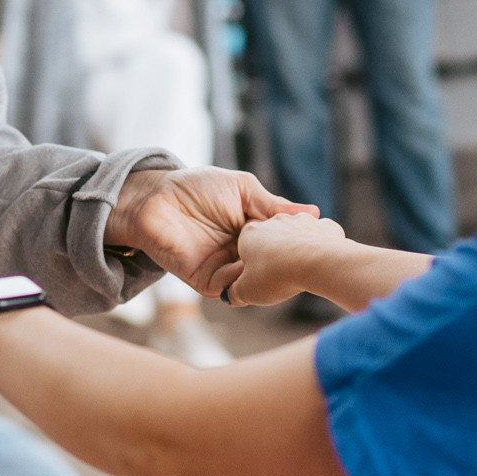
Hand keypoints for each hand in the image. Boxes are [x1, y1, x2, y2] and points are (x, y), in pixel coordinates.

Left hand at [106, 168, 317, 297]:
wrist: (155, 197)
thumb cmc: (197, 186)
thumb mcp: (243, 190)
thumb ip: (273, 205)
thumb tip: (313, 212)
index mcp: (253, 232)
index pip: (281, 246)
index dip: (298, 246)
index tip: (321, 243)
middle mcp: (241, 254)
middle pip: (271, 267)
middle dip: (289, 266)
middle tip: (312, 260)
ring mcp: (224, 269)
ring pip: (253, 281)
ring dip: (267, 274)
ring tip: (286, 264)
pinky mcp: (205, 281)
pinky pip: (229, 289)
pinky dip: (243, 281)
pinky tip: (254, 268)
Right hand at [225, 213, 352, 306]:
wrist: (317, 263)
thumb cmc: (276, 275)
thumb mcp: (247, 290)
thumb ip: (234, 291)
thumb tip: (229, 295)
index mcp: (250, 234)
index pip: (244, 243)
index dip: (248, 260)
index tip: (256, 276)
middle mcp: (274, 221)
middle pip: (270, 236)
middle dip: (273, 252)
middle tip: (279, 274)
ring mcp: (300, 220)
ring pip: (295, 233)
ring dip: (296, 247)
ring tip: (301, 269)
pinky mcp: (324, 225)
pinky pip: (320, 235)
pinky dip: (320, 246)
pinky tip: (320, 262)